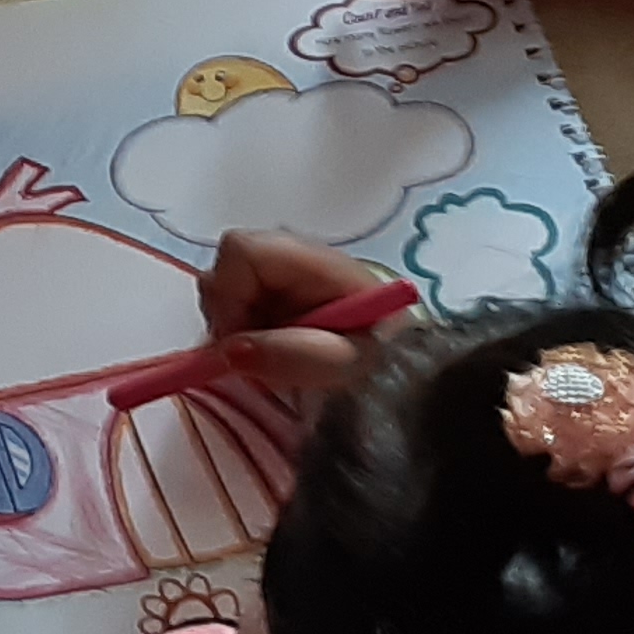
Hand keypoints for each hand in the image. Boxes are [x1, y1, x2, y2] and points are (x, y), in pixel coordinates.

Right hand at [198, 229, 409, 397]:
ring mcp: (284, 274)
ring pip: (227, 287)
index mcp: (315, 261)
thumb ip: (285, 355)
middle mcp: (294, 256)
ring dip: (236, 326)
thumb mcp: (342, 366)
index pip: (241, 250)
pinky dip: (243, 331)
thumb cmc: (382, 371)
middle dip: (229, 314)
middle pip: (228, 266)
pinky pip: (237, 304)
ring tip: (270, 358)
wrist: (408, 384)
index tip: (240, 341)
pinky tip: (272, 353)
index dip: (229, 293)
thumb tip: (224, 350)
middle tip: (253, 356)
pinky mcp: (279, 295)